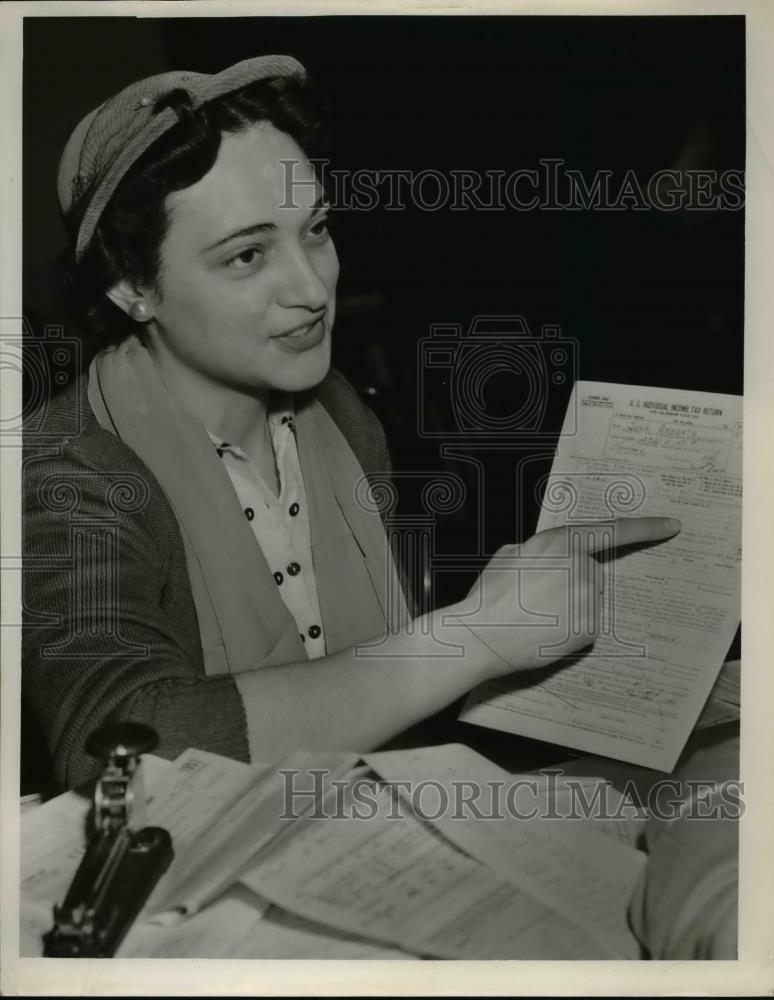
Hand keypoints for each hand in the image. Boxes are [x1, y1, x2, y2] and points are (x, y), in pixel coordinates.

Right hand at [448, 516, 680, 679]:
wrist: (481, 636)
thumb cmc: (489, 596)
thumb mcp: (509, 555)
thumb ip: (540, 551)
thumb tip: (550, 560)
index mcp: (561, 543)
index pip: (613, 531)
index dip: (646, 528)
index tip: (671, 526)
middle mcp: (582, 568)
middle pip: (591, 572)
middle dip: (570, 581)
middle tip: (536, 596)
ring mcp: (589, 601)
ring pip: (588, 600)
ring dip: (570, 606)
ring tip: (535, 616)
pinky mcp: (589, 630)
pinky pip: (586, 625)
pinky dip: (570, 629)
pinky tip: (544, 631)